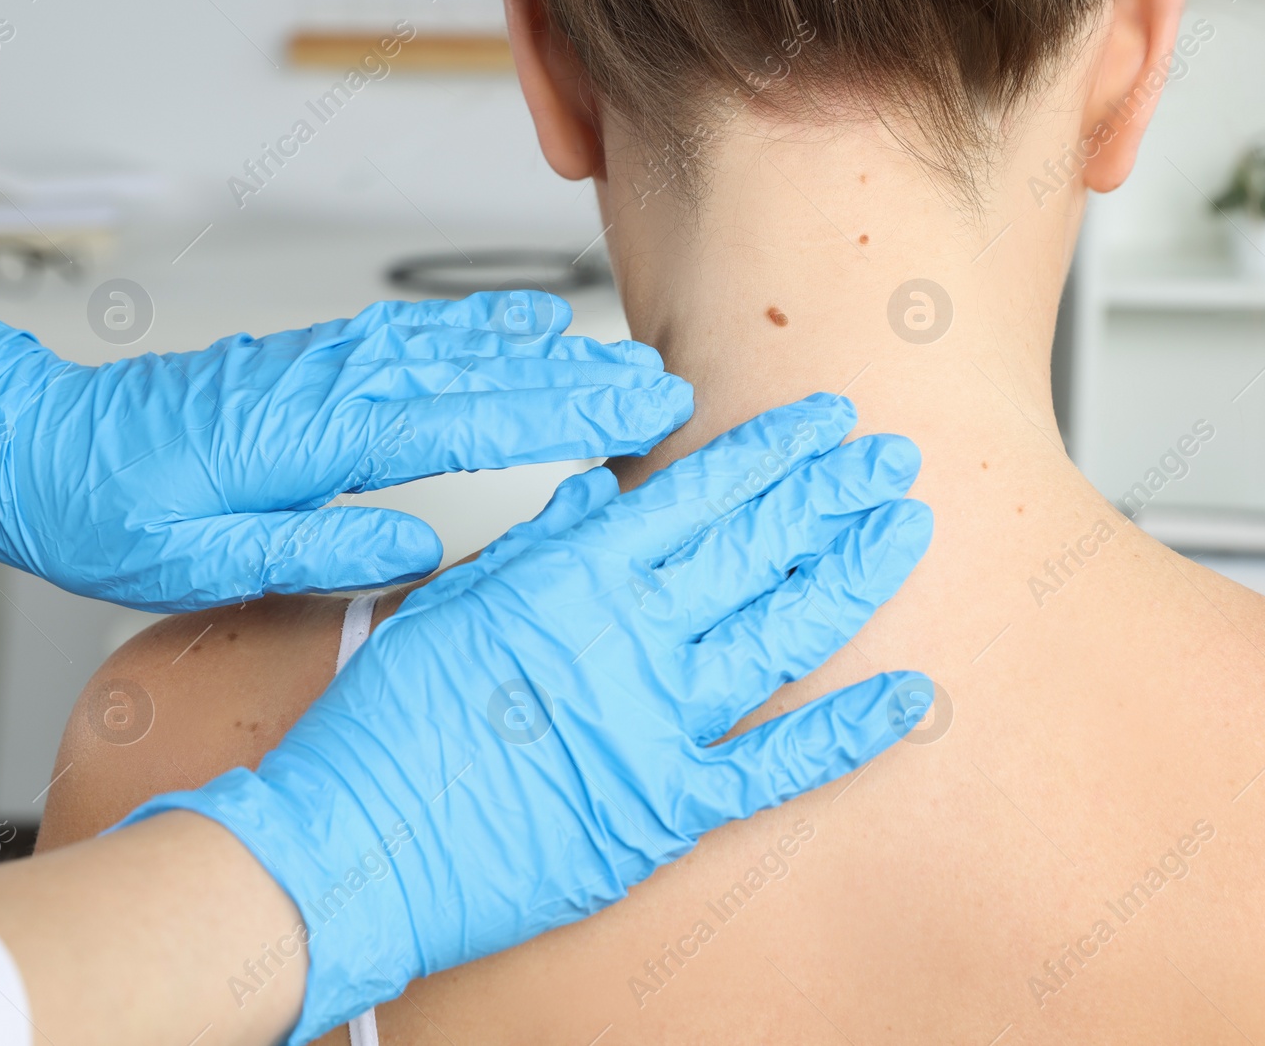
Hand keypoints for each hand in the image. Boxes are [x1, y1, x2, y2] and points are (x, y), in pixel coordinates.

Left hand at [0, 294, 691, 611]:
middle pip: (482, 371)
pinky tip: (523, 326)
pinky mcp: (319, 359)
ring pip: (459, 344)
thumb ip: (313, 549)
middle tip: (664, 388)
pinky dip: (483, 326)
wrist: (43, 447)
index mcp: (313, 435)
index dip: (564, 414)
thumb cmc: (111, 510)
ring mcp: (327, 361)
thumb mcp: (198, 560)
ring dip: (545, 351)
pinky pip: (420, 333)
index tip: (638, 411)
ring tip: (619, 360)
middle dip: (581, 379)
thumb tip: (416, 547)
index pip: (468, 419)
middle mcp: (332, 382)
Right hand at [117, 394, 934, 1042]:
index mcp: (574, 576)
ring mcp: (657, 722)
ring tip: (906, 524)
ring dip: (855, 571)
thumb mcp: (450, 603)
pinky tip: (910, 694)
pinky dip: (849, 733)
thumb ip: (536, 546)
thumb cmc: (388, 727)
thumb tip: (599, 498)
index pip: (700, 492)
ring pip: (785, 631)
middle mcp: (630, 638)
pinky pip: (777, 766)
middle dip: (834, 491)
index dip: (775, 450)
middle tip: (891, 455)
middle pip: (758, 545)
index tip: (825, 420)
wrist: (354, 845)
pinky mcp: (666, 806)